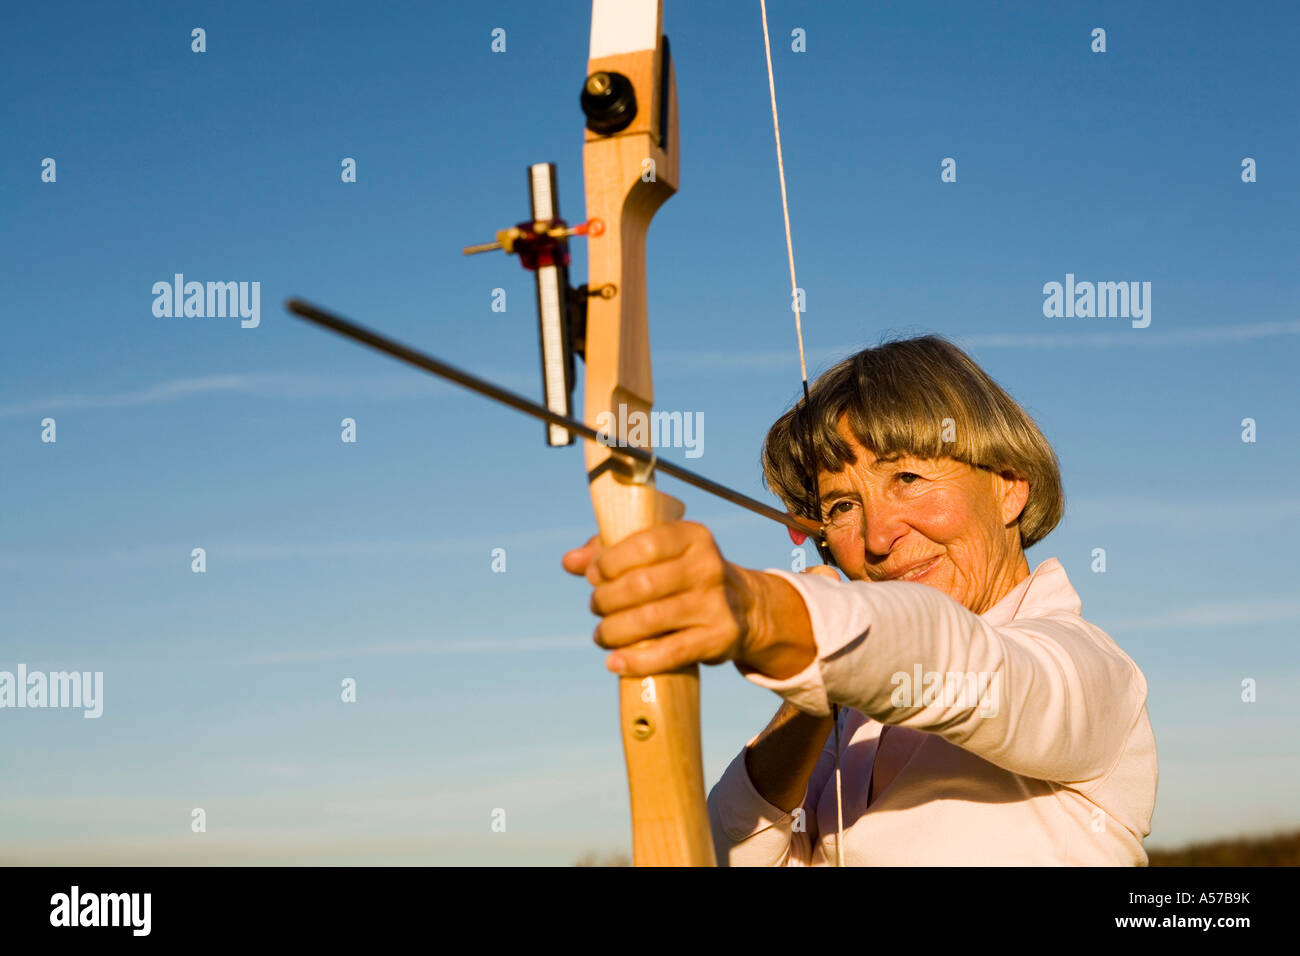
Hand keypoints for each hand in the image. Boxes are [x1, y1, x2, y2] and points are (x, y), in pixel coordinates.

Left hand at [561, 521, 816, 678]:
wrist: (744, 607)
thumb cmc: (684, 575)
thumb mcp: (658, 553)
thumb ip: (611, 551)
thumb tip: (569, 562)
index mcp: (693, 536)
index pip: (644, 543)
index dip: (609, 561)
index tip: (593, 575)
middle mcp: (708, 566)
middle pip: (642, 585)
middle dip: (606, 599)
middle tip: (596, 607)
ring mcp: (715, 604)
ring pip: (651, 620)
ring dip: (614, 631)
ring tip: (602, 634)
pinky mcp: (718, 638)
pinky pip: (670, 653)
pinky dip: (637, 661)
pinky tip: (615, 662)